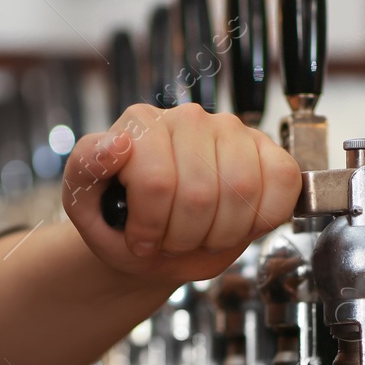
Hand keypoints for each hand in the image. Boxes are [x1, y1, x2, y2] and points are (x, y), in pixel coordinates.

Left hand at [62, 103, 302, 285]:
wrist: (152, 245)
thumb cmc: (120, 223)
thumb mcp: (82, 201)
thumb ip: (86, 167)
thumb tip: (117, 143)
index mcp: (140, 124)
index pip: (157, 182)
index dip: (152, 226)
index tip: (140, 239)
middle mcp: (188, 119)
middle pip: (200, 194)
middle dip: (184, 236)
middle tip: (171, 240)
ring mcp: (232, 132)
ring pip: (242, 191)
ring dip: (220, 233)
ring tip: (199, 234)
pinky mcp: (267, 152)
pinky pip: (282, 183)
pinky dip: (263, 218)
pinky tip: (238, 223)